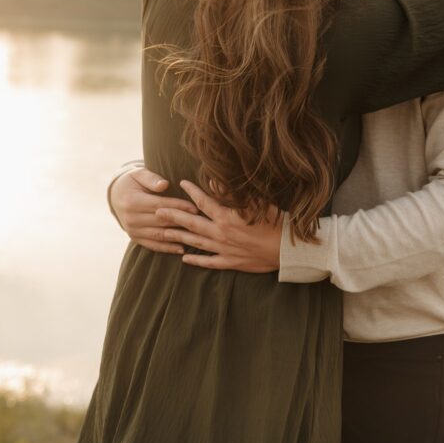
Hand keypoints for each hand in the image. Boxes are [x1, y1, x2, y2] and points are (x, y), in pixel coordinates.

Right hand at [110, 166, 198, 253]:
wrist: (116, 196)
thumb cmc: (132, 182)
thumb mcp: (138, 174)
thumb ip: (151, 178)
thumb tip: (164, 184)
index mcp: (132, 202)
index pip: (160, 205)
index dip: (178, 206)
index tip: (195, 207)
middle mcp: (131, 218)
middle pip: (162, 221)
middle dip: (182, 222)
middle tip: (201, 223)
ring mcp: (132, 231)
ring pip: (159, 235)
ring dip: (178, 237)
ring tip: (196, 237)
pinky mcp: (135, 238)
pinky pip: (153, 245)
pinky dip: (167, 248)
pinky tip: (182, 249)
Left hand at [154, 180, 282, 272]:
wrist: (286, 250)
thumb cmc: (275, 221)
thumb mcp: (256, 201)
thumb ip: (234, 191)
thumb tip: (215, 180)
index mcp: (226, 217)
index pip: (203, 202)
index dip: (191, 191)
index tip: (180, 183)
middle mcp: (221, 233)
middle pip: (191, 223)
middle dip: (173, 216)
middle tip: (157, 211)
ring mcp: (224, 250)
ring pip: (196, 243)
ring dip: (178, 237)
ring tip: (163, 233)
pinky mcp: (231, 262)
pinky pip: (209, 262)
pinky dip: (196, 260)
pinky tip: (184, 259)